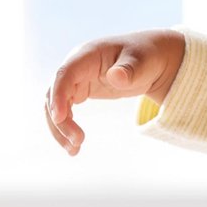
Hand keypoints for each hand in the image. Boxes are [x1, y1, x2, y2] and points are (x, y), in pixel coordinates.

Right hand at [45, 30, 185, 154]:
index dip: (58, 94)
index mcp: (87, 55)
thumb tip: (116, 77)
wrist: (151, 60)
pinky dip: (67, 127)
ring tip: (74, 151)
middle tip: (78, 142)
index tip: (59, 117)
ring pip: (55, 104)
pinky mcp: (80, 91)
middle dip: (61, 119)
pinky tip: (75, 147)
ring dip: (60, 128)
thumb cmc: (147, 57)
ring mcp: (76, 79)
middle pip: (55, 93)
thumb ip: (129, 70)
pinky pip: (65, 110)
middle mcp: (76, 66)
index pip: (65, 74)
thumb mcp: (143, 62)